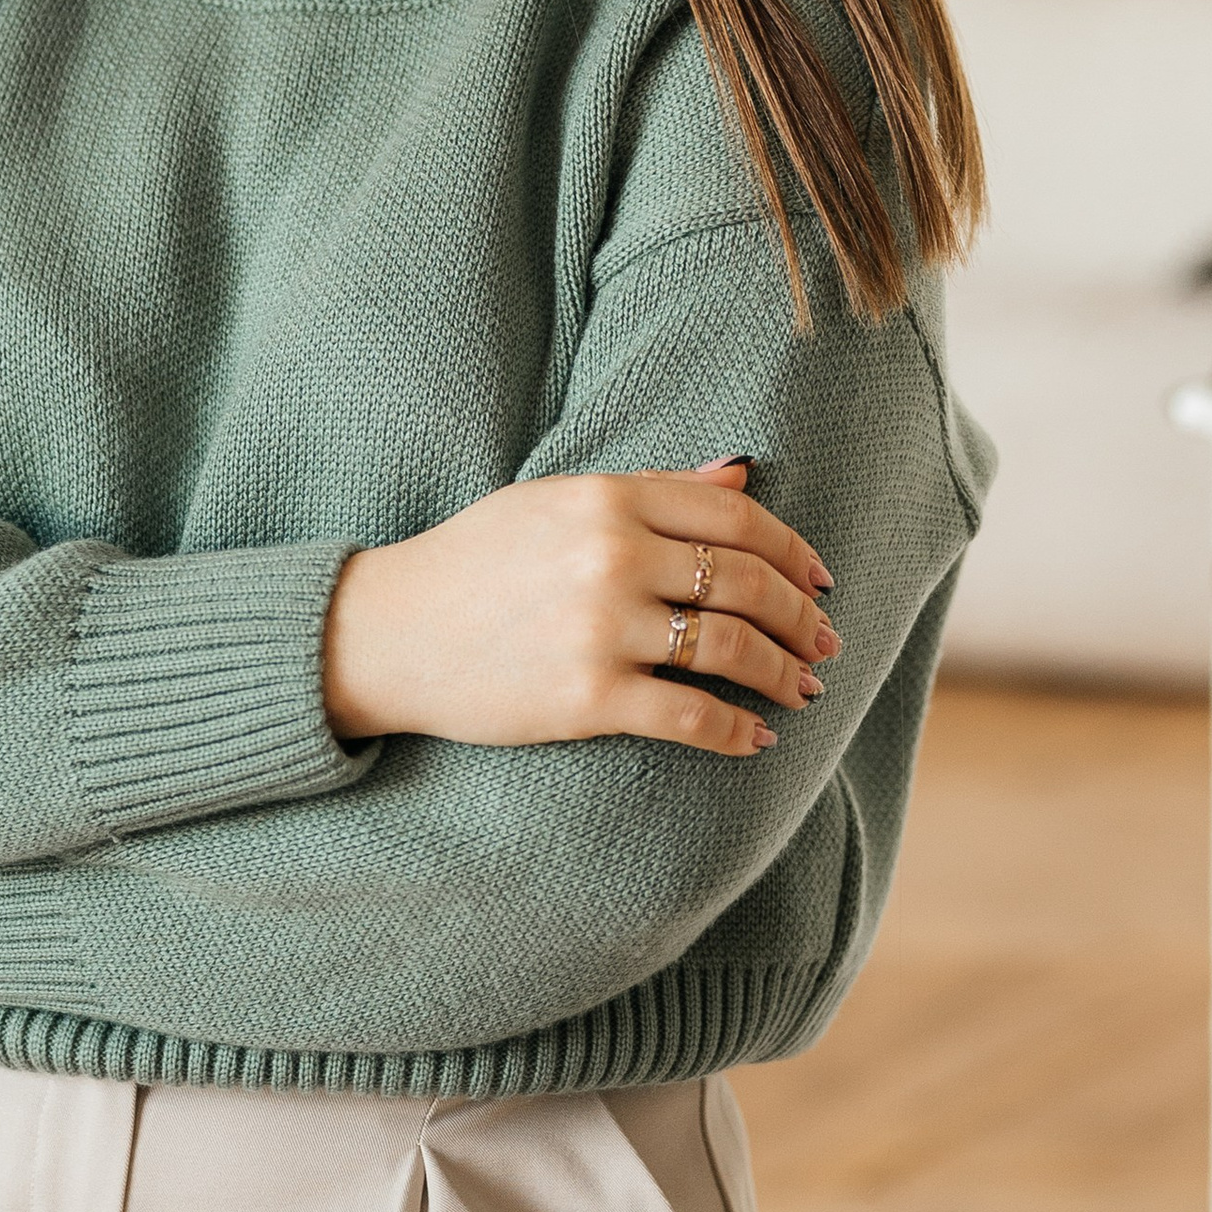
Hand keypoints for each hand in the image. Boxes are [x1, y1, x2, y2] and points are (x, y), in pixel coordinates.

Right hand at [322, 459, 840, 761]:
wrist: (386, 632)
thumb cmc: (473, 561)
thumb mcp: (555, 500)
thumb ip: (651, 487)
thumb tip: (742, 472)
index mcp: (608, 497)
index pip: (735, 517)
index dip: (792, 551)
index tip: (819, 579)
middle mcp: (613, 555)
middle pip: (747, 582)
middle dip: (802, 617)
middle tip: (826, 643)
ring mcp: (602, 627)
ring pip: (731, 649)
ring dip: (783, 674)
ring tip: (803, 690)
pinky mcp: (588, 699)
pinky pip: (690, 716)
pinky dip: (736, 730)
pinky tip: (756, 739)